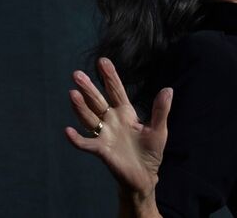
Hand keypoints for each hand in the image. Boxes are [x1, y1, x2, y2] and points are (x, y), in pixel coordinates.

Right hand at [64, 57, 172, 200]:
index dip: (109, 76)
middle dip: (88, 88)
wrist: (145, 176)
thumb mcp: (159, 129)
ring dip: (80, 107)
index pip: (116, 91)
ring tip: (72, 94)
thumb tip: (168, 89)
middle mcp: (112, 121)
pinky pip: (86, 143)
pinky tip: (68, 131)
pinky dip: (77, 138)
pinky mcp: (102, 150)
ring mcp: (105, 135)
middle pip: (98, 101)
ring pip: (89, 118)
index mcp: (126, 113)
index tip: (102, 61)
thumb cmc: (151, 152)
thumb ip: (161, 110)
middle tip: (76, 74)